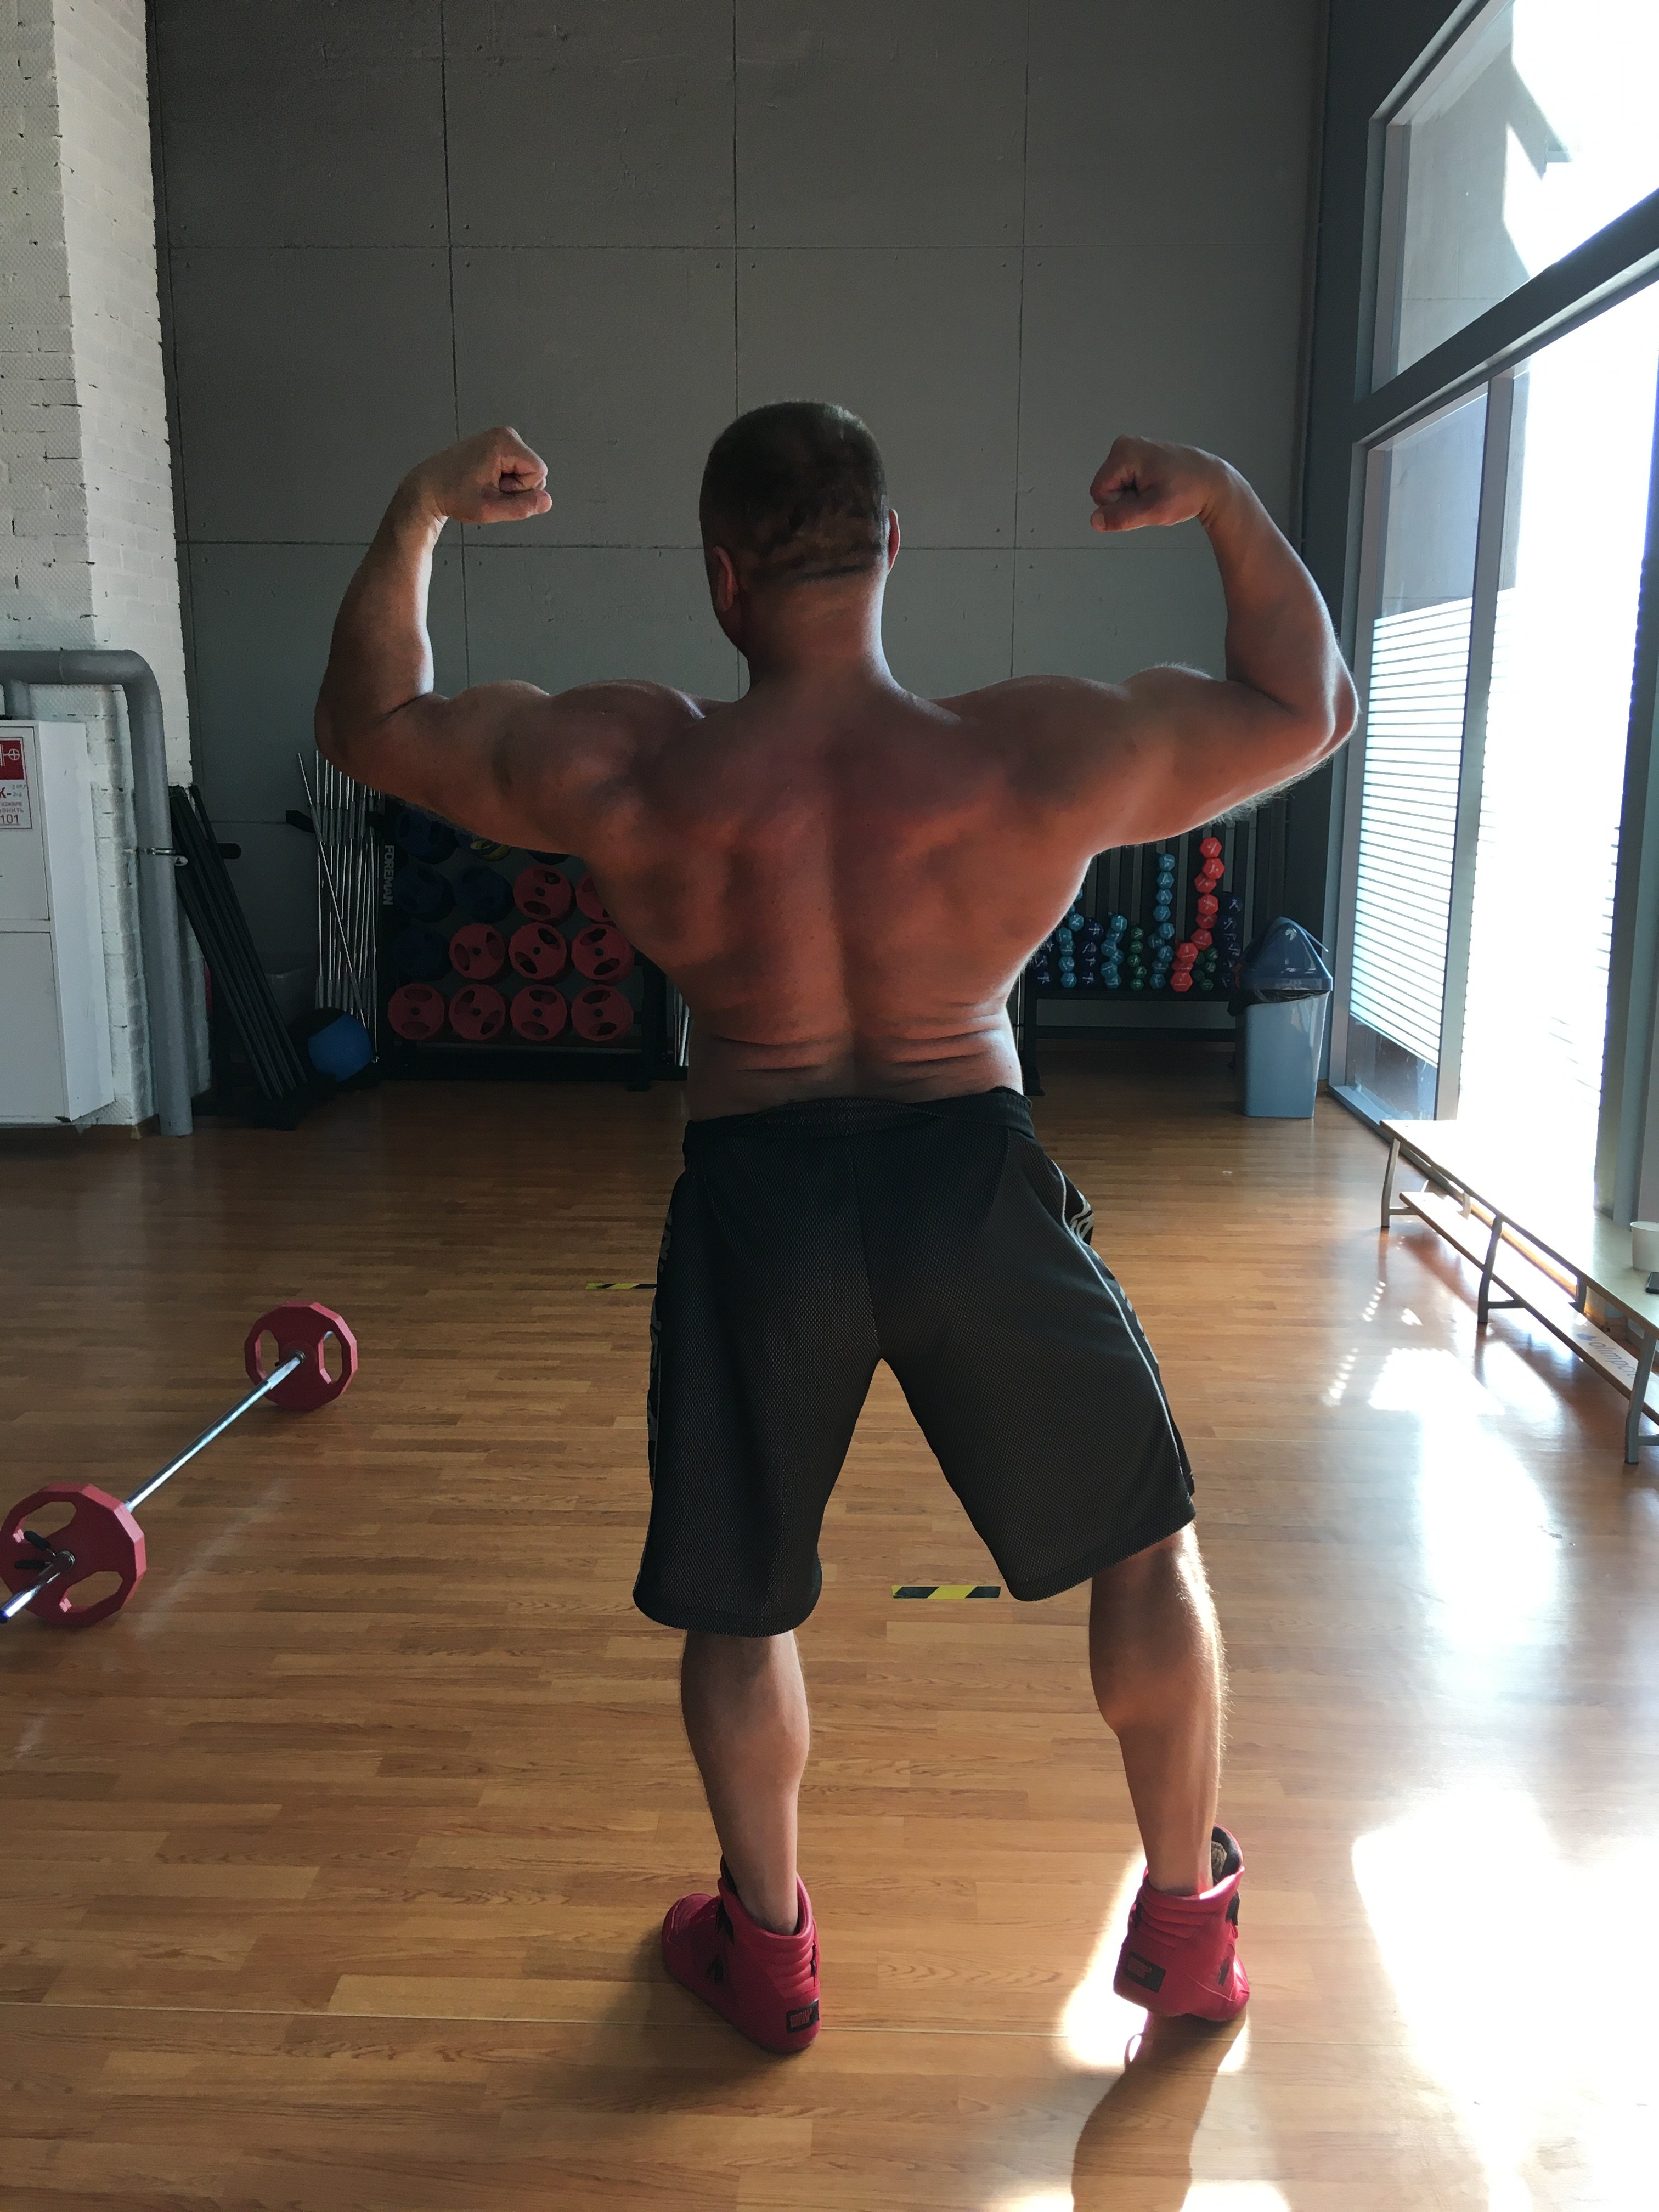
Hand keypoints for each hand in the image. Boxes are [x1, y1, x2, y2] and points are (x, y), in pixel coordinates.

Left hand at [403, 426, 551, 526]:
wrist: (430, 486)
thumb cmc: (453, 495)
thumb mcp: (489, 509)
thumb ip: (522, 507)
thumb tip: (547, 501)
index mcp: (504, 443)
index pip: (539, 473)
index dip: (521, 490)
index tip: (496, 489)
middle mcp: (505, 434)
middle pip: (534, 471)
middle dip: (516, 487)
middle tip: (488, 488)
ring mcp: (501, 437)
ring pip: (526, 471)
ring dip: (509, 484)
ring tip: (484, 484)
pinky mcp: (497, 443)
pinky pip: (516, 467)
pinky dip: (503, 478)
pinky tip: (483, 479)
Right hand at [1089, 437, 1227, 533]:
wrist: (1212, 481)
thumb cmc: (1187, 493)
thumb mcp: (1154, 511)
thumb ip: (1122, 517)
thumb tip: (1095, 521)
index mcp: (1124, 452)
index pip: (1100, 492)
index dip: (1120, 504)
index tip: (1145, 499)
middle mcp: (1124, 444)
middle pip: (1106, 487)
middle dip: (1127, 499)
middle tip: (1154, 496)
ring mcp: (1131, 447)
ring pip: (1115, 486)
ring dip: (1134, 496)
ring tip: (1158, 490)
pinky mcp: (1138, 453)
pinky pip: (1126, 480)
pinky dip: (1140, 488)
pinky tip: (1159, 485)